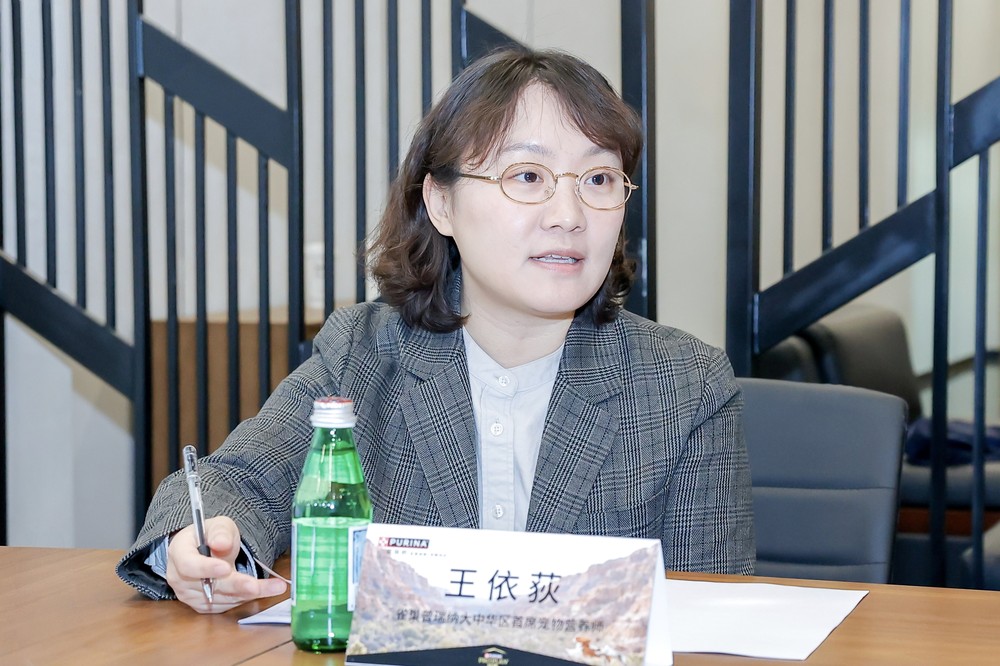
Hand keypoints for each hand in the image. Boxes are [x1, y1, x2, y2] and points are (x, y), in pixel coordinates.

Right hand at [166, 516, 286, 613]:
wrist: (206, 550)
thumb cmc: (211, 535)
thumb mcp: (218, 526)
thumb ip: (220, 533)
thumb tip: (221, 544)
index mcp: (179, 553)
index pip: (189, 565)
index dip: (207, 568)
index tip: (226, 568)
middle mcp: (179, 578)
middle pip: (208, 587)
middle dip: (236, 586)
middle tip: (256, 586)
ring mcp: (190, 595)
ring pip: (221, 598)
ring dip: (249, 594)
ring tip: (275, 587)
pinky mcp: (203, 606)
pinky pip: (226, 605)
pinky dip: (245, 598)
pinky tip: (264, 590)